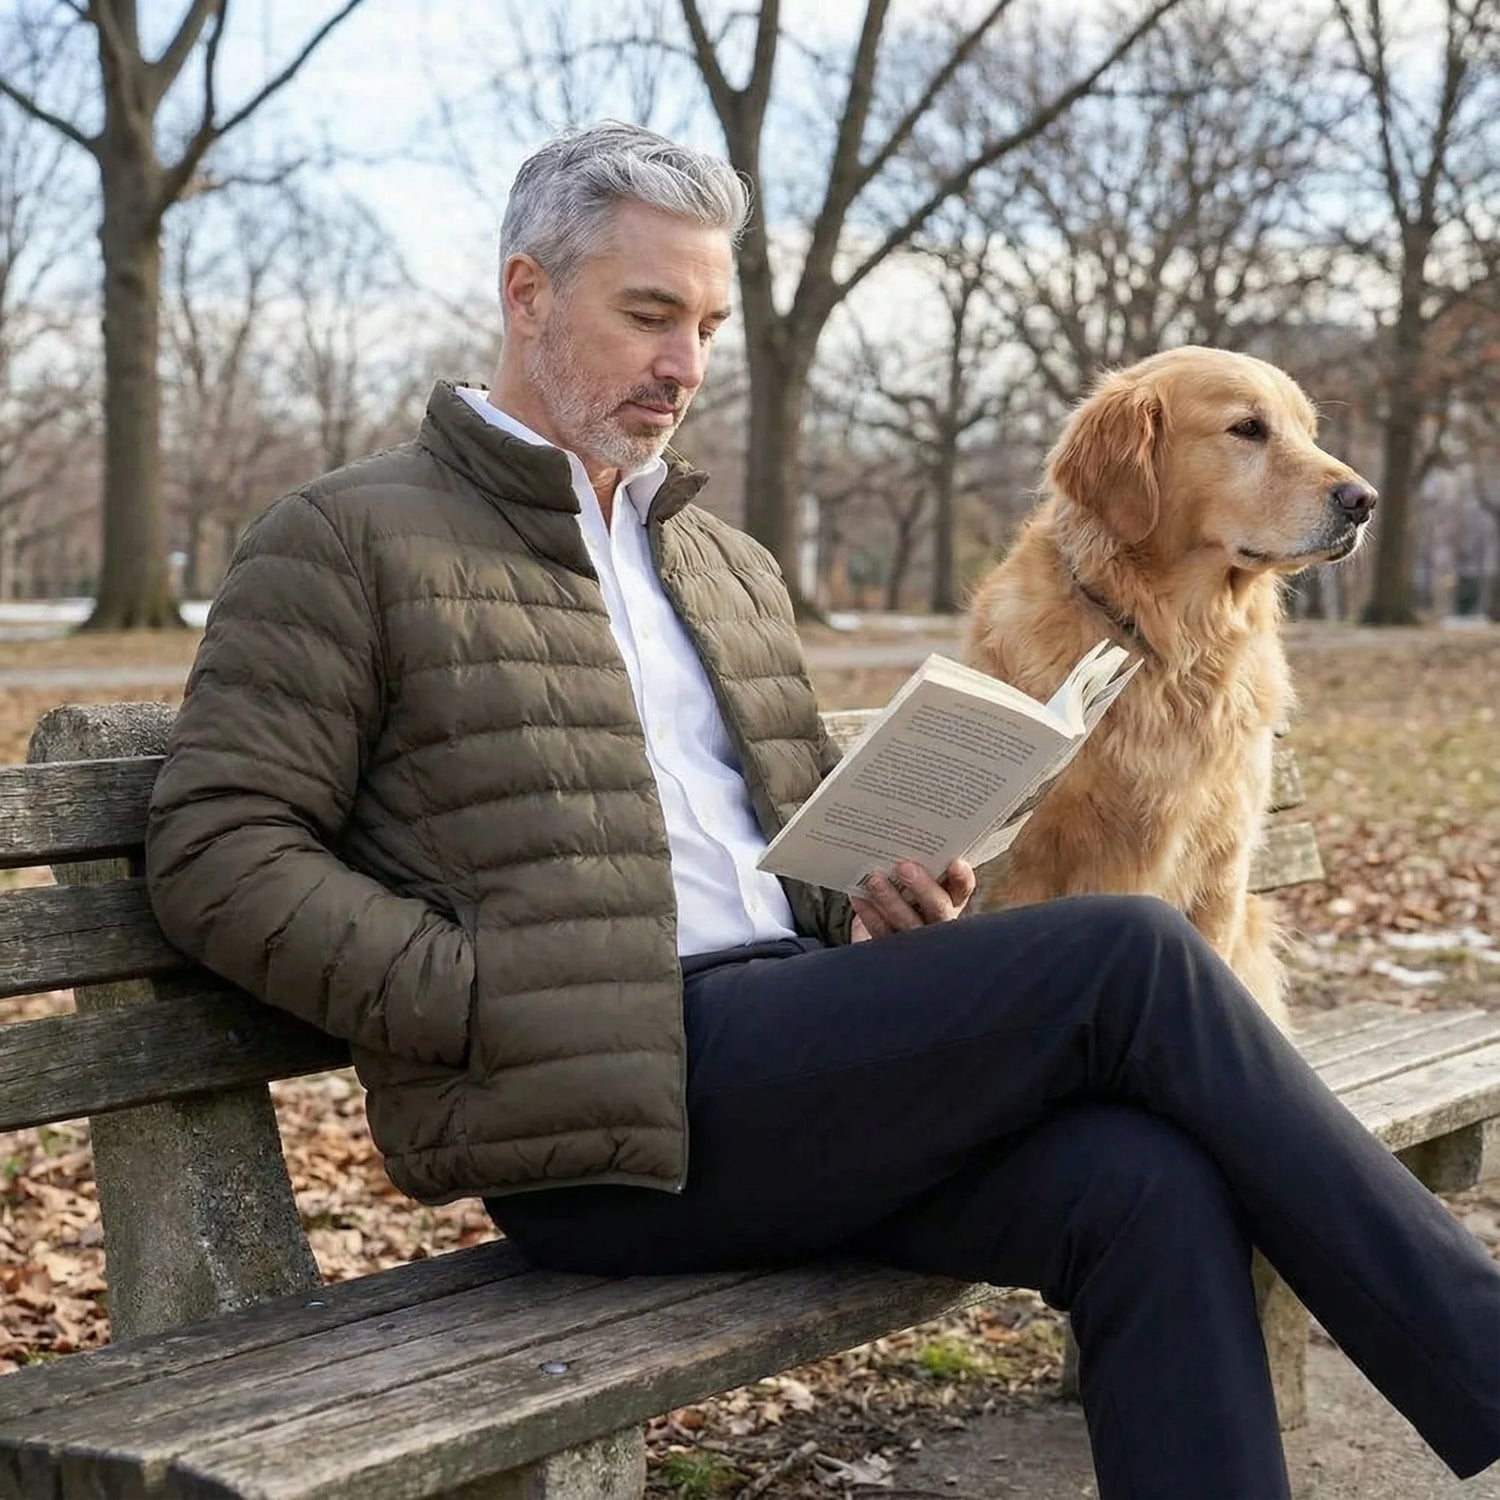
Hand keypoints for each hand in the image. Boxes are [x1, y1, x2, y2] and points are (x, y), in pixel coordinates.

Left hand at [850, 859, 975, 941]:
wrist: (882, 930)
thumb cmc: (903, 892)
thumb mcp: (915, 879)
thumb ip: (915, 865)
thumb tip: (895, 839)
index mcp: (951, 899)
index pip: (963, 888)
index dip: (961, 877)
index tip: (955, 862)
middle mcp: (939, 920)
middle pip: (938, 907)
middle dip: (923, 887)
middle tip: (905, 867)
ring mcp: (917, 938)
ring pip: (909, 922)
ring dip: (891, 899)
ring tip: (875, 880)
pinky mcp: (892, 949)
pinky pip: (882, 931)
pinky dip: (869, 914)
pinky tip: (858, 896)